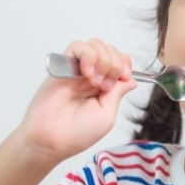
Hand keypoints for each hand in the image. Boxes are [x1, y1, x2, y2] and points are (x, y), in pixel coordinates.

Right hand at [17, 39, 137, 160]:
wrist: (52, 140)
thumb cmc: (77, 133)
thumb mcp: (107, 115)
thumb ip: (118, 94)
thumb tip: (132, 80)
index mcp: (104, 86)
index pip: (120, 61)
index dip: (125, 64)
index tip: (124, 77)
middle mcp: (91, 75)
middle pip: (110, 50)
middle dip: (116, 64)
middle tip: (106, 85)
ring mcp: (77, 70)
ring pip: (96, 45)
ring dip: (103, 60)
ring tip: (95, 82)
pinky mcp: (62, 67)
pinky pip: (77, 47)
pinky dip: (88, 56)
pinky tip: (87, 74)